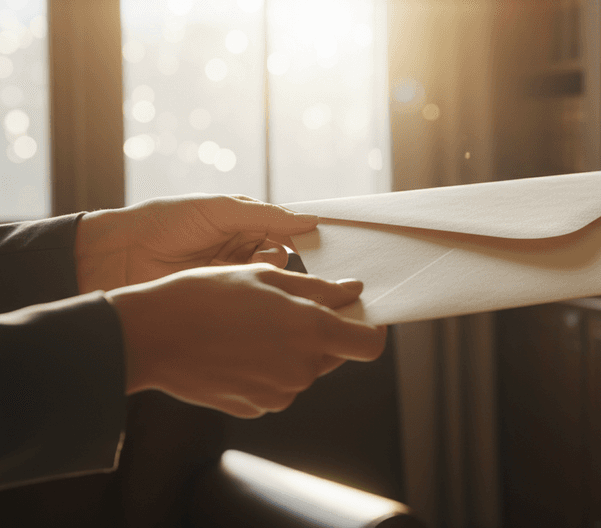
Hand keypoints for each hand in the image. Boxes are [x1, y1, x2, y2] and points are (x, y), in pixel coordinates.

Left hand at [76, 194, 318, 292]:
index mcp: (243, 223)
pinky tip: (263, 295)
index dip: (303, 236)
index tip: (323, 243)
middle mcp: (241, 249)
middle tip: (305, 265)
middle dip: (295, 261)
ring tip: (271, 276)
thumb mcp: (220, 210)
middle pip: (284, 257)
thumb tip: (311, 221)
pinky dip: (261, 297)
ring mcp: (232, 276)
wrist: (118, 256)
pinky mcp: (221, 300)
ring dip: (276, 278)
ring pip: (271, 280)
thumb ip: (267, 215)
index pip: (285, 229)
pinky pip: (252, 299)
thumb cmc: (166, 222)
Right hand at [106, 264, 385, 417]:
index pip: (370, 345)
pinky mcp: (254, 407)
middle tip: (283, 308)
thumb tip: (353, 292)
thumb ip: (318, 289)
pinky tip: (235, 349)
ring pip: (303, 370)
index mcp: (311, 332)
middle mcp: (302, 369)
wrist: (148, 336)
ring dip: (290, 350)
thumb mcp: (265, 276)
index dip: (370, 330)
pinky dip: (266, 369)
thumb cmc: (204, 296)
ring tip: (249, 326)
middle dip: (321, 333)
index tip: (359, 316)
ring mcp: (278, 394)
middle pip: (334, 354)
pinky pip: (275, 386)